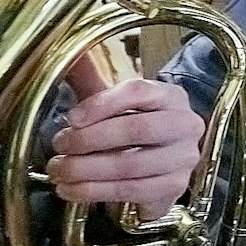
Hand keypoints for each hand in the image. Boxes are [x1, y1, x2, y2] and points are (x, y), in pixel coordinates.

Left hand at [50, 68, 204, 218]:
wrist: (160, 163)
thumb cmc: (135, 127)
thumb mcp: (116, 103)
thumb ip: (92, 82)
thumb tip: (65, 54)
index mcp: (171, 96)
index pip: (138, 92)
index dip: (101, 104)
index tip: (70, 118)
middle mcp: (186, 125)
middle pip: (137, 129)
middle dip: (90, 140)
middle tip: (59, 145)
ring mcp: (185, 159)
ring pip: (131, 166)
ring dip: (87, 170)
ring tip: (59, 170)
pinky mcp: (175, 187)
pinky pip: (131, 191)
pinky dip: (95, 192)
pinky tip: (72, 190)